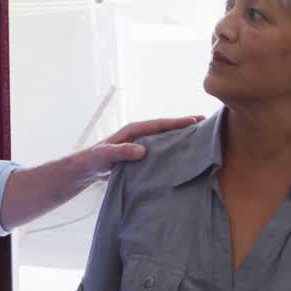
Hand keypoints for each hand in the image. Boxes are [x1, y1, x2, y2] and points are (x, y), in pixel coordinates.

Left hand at [81, 116, 202, 179]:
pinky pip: (158, 152)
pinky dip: (170, 152)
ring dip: (179, 139)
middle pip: (165, 129)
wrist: (85, 170)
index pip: (159, 124)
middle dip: (184, 126)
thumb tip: (142, 150)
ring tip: (198, 139)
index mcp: (133, 131)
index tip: (195, 120)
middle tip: (205, 124)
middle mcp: (138, 136)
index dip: (177, 122)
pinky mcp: (139, 157)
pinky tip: (181, 158)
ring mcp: (139, 146)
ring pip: (163, 140)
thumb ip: (122, 151)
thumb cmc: (93, 160)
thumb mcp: (105, 155)